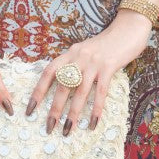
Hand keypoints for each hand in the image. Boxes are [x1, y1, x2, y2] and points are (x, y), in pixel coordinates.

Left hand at [25, 10, 154, 135]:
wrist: (128, 28)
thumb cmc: (106, 44)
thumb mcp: (84, 51)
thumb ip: (74, 64)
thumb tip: (63, 86)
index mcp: (70, 53)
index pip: (49, 73)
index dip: (38, 91)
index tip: (30, 109)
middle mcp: (78, 57)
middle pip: (62, 86)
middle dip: (54, 109)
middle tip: (48, 127)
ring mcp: (94, 62)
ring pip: (79, 92)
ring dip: (73, 113)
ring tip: (67, 130)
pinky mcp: (109, 67)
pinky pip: (100, 92)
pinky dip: (96, 109)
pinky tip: (92, 123)